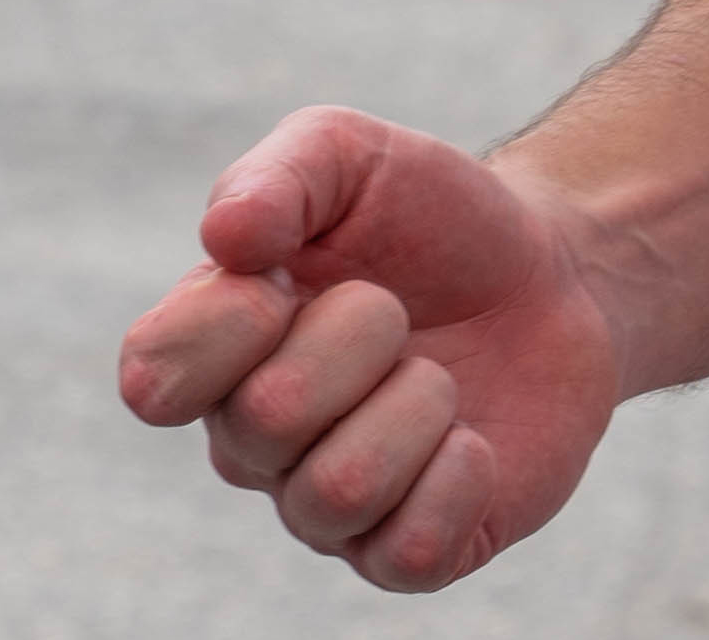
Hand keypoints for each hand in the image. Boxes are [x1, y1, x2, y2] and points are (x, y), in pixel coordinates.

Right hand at [111, 106, 629, 590]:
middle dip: (362, 334)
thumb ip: (280, 177)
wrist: (555, 278)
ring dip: (418, 405)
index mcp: (215, 351)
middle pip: (268, 417)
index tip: (286, 273)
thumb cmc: (431, 219)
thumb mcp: (351, 154)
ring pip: (339, 492)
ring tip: (438, 375)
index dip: (226, 322)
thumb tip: (225, 239)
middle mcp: (255, 443)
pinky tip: (475, 440)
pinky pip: (409, 553)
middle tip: (395, 307)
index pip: (153, 378)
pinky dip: (458, 479)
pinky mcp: (409, 553)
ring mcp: (329, 506)